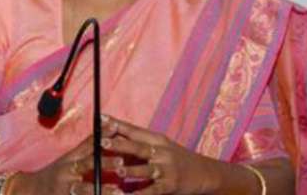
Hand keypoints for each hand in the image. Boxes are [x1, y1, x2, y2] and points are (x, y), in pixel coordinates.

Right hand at [14, 120, 125, 194]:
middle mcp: (67, 172)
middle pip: (87, 165)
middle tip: (121, 162)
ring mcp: (65, 189)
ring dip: (102, 191)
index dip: (101, 137)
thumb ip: (88, 146)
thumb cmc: (57, 173)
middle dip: (104, 163)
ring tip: (119, 192)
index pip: (87, 144)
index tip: (116, 129)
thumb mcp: (70, 158)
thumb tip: (109, 126)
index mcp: (71, 159)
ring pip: (85, 189)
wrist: (30, 190)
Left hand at [99, 115, 225, 194]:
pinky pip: (153, 191)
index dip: (118, 124)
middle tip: (102, 142)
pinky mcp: (170, 186)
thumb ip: (138, 145)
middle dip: (120, 144)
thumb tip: (112, 140)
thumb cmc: (177, 159)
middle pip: (138, 147)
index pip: (134, 130)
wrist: (205, 173)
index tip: (101, 118)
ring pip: (146, 169)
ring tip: (118, 171)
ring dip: (131, 170)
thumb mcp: (160, 148)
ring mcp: (167, 169)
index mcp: (157, 140)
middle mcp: (162, 152)